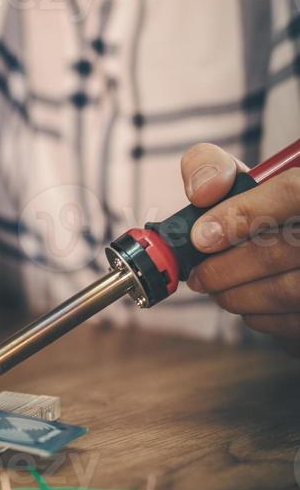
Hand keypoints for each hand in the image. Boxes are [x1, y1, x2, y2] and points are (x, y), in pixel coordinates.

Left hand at [181, 142, 299, 355]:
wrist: (294, 232)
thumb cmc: (270, 207)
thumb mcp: (249, 177)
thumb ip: (215, 168)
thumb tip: (201, 192)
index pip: (292, 191)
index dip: (243, 215)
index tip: (201, 237)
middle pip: (285, 250)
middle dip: (227, 268)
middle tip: (199, 276)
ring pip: (289, 291)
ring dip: (238, 295)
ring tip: (216, 289)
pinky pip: (294, 321)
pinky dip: (261, 316)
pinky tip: (247, 302)